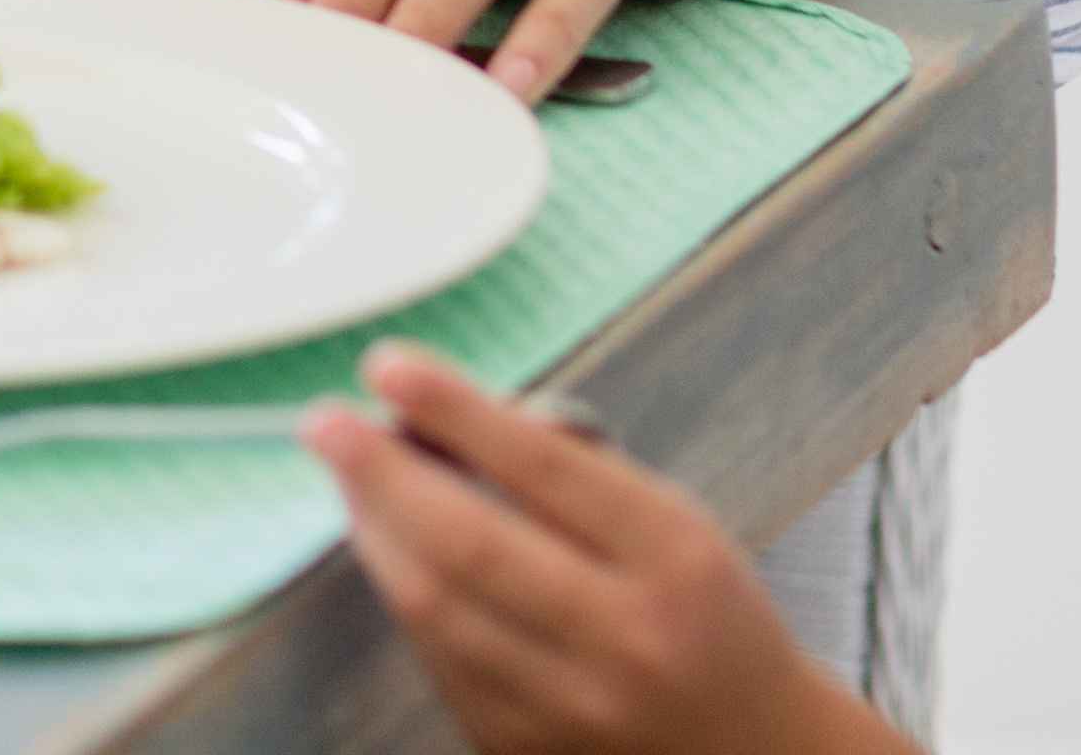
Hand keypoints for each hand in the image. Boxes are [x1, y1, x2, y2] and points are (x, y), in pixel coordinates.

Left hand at [304, 343, 900, 754]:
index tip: (387, 363)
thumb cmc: (705, 613)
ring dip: (374, 530)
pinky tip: (386, 545)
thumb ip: (570, 469)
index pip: (546, 471)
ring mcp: (570, 707)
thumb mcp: (674, 521)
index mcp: (675, 560)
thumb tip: (437, 416)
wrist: (755, 752)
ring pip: (435, 608)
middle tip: (325, 422)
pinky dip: (402, 590)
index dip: (456, 411)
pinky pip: (437, 657)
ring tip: (348, 474)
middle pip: (470, 546)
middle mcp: (624, 639)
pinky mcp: (522, 746)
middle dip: (381, 474)